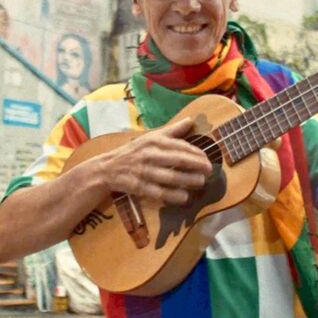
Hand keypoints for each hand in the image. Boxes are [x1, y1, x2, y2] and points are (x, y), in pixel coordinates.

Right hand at [98, 118, 212, 204]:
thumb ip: (172, 131)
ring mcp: (144, 171)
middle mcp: (149, 155)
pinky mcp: (139, 186)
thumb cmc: (134, 152)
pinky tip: (184, 197)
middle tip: (209, 170)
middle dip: (197, 166)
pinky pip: (159, 192)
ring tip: (201, 182)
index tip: (207, 159)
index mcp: (154, 141)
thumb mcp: (151, 138)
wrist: (108, 168)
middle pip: (178, 160)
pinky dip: (173, 195)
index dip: (196, 153)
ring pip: (170, 177)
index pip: (180, 146)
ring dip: (188, 180)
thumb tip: (190, 120)